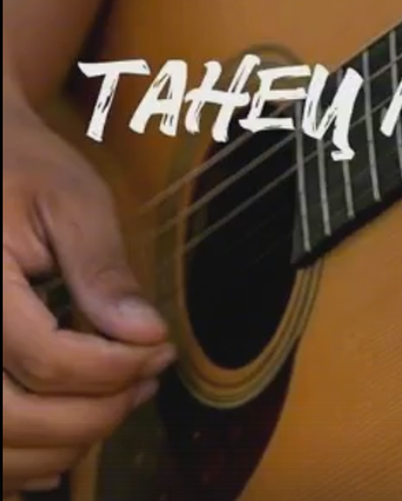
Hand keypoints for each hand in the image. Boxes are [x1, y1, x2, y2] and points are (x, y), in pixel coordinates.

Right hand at [3, 92, 175, 493]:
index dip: (114, 367)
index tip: (163, 349)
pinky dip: (20, 457)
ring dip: (59, 444)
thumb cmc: (22, 168)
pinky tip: (67, 430)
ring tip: (116, 401)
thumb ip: (103, 271)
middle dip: (93, 415)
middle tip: (147, 381)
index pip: (44, 359)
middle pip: (10, 420)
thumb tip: (147, 336)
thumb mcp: (72, 200)